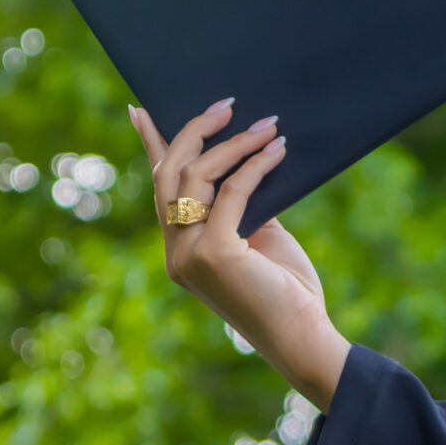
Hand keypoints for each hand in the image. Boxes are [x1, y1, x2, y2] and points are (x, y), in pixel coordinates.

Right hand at [130, 100, 351, 409]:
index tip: (142, 111)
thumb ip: (243, 205)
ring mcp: (190, 254)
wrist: (304, 338)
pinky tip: (278, 152)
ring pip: (196, 177)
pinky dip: (255, 167)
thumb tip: (246, 164)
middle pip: (170, 174)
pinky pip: (232, 193)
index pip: (160, 189)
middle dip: (195, 132)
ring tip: (268, 126)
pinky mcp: (215, 254)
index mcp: (181, 250)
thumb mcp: (261, 239)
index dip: (151, 146)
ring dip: (234, 145)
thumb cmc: (287, 293)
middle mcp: (177, 252)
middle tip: (227, 106)